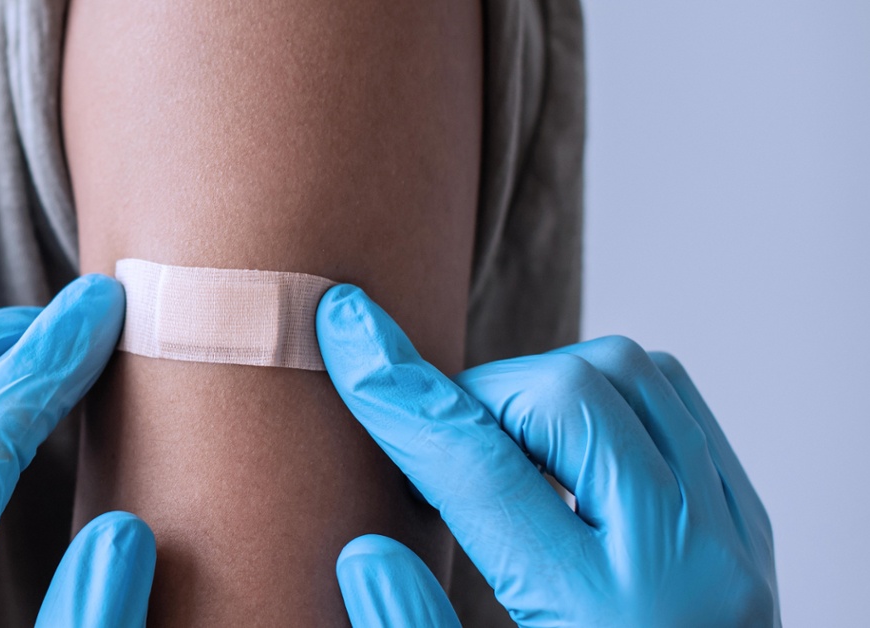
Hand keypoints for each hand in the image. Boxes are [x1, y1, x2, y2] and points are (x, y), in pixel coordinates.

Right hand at [316, 285, 777, 626]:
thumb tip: (364, 549)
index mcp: (598, 614)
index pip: (479, 466)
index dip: (397, 392)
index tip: (344, 325)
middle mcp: (682, 562)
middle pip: (570, 397)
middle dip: (481, 398)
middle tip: (442, 450)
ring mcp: (728, 536)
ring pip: (634, 377)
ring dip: (547, 390)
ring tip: (501, 452)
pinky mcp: (749, 524)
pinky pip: (677, 402)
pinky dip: (608, 399)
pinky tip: (563, 453)